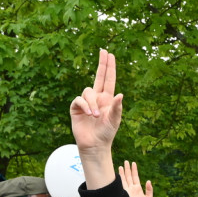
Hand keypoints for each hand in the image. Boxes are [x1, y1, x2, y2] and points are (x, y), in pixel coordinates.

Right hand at [70, 50, 122, 187]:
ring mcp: (86, 102)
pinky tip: (89, 114)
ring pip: (88, 91)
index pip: (109, 80)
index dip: (109, 67)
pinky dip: (84, 105)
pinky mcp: (76, 108)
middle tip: (103, 51)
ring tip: (95, 116)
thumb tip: (121, 94)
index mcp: (108, 99)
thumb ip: (117, 108)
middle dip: (101, 64)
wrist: (95, 145)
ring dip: (92, 102)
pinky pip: (79, 100)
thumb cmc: (106, 133)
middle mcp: (97, 98)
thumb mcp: (114, 120)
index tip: (109, 54)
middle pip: (98, 77)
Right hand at [119, 161, 153, 196]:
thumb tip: (148, 181)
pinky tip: (116, 175)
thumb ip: (149, 190)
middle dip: (127, 169)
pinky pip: (120, 185)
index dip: (134, 170)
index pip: (135, 177)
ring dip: (122, 173)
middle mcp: (131, 189)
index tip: (133, 163)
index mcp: (137, 189)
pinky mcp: (123, 194)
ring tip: (121, 166)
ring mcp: (126, 191)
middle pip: (128, 176)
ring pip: (124, 179)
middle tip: (126, 161)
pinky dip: (118, 180)